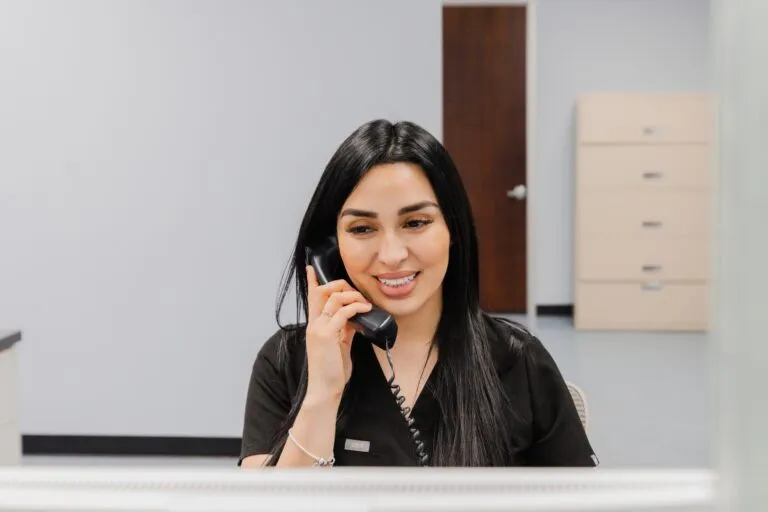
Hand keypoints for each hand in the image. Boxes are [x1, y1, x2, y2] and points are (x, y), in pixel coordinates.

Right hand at [304, 265, 371, 401]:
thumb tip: (356, 318)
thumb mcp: (340, 346)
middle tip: (356, 293)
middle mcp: (314, 324)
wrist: (325, 390)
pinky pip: (342, 312)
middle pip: (321, 291)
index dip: (312, 281)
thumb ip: (345, 330)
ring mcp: (318, 328)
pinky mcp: (326, 335)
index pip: (311, 298)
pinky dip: (356, 307)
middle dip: (340, 285)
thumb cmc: (332, 371)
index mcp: (315, 326)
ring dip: (351, 295)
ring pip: (332, 297)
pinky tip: (365, 310)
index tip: (312, 268)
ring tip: (364, 303)